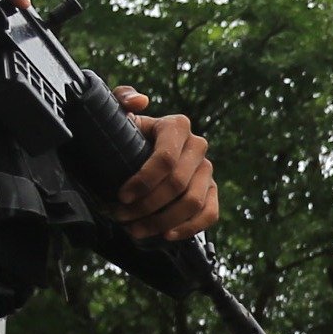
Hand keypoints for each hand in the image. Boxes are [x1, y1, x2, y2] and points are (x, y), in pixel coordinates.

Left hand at [110, 88, 219, 240]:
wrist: (143, 149)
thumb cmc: (128, 134)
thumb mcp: (120, 113)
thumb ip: (122, 98)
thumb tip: (141, 102)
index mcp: (177, 126)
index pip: (165, 159)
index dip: (143, 181)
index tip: (121, 196)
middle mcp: (197, 146)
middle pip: (177, 184)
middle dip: (147, 206)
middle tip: (122, 217)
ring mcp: (207, 170)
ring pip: (192, 203)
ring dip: (162, 221)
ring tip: (136, 230)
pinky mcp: (212, 191)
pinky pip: (210, 214)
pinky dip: (189, 228)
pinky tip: (167, 235)